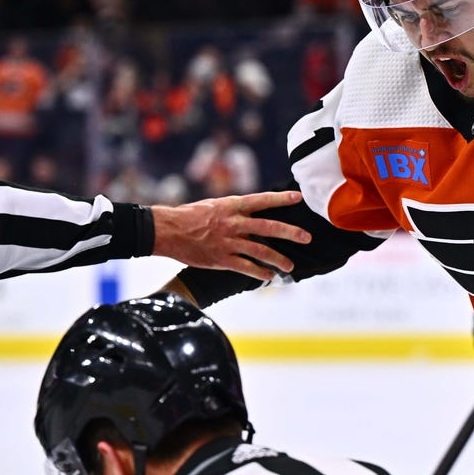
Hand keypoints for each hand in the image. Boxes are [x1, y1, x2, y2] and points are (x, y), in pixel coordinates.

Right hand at [151, 191, 311, 279]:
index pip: (262, 200)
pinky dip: (258, 272)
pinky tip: (269, 276)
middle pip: (268, 227)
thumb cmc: (190, 215)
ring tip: (290, 266)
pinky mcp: (221, 258)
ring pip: (260, 251)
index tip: (298, 197)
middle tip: (306, 237)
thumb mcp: (215, 205)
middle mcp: (234, 223)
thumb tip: (253, 211)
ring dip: (278, 259)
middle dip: (290, 233)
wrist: (167, 230)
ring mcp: (228, 241)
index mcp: (232, 206)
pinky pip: (245, 267)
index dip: (281, 199)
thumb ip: (235, 210)